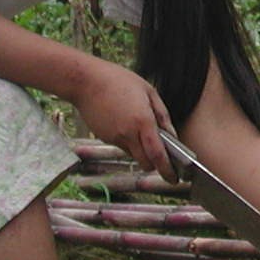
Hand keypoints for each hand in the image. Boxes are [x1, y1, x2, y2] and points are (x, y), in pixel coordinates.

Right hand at [70, 59, 174, 177]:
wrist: (86, 81)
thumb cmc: (119, 81)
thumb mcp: (148, 91)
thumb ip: (162, 115)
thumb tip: (172, 135)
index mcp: (143, 121)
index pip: (157, 155)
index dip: (167, 170)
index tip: (174, 179)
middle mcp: (128, 134)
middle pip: (145, 162)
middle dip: (155, 165)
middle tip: (162, 158)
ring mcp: (114, 137)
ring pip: (133, 154)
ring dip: (141, 150)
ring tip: (141, 129)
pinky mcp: (104, 138)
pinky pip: (121, 145)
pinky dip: (128, 141)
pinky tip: (126, 123)